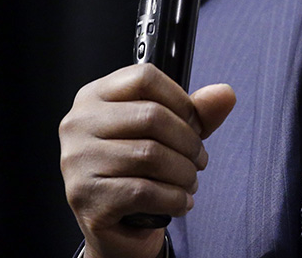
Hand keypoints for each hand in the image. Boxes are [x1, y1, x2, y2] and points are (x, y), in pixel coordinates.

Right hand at [59, 64, 235, 257]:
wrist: (115, 225)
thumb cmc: (139, 169)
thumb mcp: (170, 132)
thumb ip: (198, 110)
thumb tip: (224, 94)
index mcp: (95, 96)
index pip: (145, 77)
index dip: (181, 100)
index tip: (195, 123)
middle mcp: (78, 123)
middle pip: (152, 116)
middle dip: (189, 142)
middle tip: (199, 159)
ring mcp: (77, 160)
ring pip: (150, 155)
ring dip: (184, 173)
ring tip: (189, 181)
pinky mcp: (84, 195)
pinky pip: (143, 191)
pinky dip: (173, 198)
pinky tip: (180, 201)